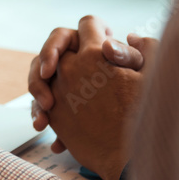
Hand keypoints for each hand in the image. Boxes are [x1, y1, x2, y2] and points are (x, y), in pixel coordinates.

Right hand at [28, 16, 154, 151]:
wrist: (137, 121)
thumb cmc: (142, 87)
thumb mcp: (140, 70)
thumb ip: (128, 55)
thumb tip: (110, 44)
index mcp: (85, 45)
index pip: (61, 37)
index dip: (52, 49)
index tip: (51, 70)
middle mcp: (69, 60)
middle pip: (41, 63)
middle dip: (38, 82)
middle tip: (48, 102)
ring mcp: (60, 82)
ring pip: (38, 87)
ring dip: (37, 105)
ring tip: (44, 122)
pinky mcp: (59, 103)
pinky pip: (43, 109)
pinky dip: (45, 121)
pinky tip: (56, 141)